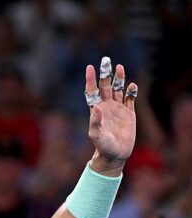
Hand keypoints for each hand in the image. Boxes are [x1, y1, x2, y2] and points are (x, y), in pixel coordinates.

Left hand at [85, 58, 136, 175]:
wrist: (115, 154)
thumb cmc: (103, 146)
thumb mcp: (96, 135)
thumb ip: (95, 122)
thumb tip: (96, 107)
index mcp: (96, 109)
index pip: (92, 90)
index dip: (90, 79)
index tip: (89, 67)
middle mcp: (106, 106)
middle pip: (105, 86)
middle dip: (105, 73)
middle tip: (106, 59)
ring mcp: (118, 109)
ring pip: (118, 89)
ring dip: (119, 78)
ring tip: (120, 67)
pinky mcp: (129, 113)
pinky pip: (130, 98)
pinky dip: (131, 91)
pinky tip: (132, 86)